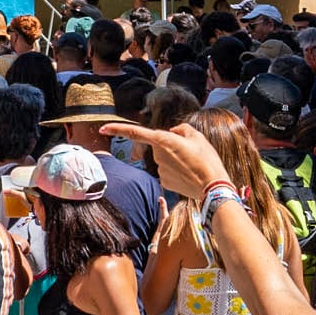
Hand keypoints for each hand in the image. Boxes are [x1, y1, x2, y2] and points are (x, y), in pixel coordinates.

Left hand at [100, 121, 229, 196]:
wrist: (212, 186)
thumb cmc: (206, 159)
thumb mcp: (197, 136)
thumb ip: (181, 130)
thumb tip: (173, 132)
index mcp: (164, 140)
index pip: (135, 133)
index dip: (117, 129)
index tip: (103, 128)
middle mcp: (157, 155)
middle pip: (159, 146)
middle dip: (170, 147)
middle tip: (190, 153)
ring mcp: (159, 170)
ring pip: (164, 160)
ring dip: (174, 160)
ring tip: (192, 164)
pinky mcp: (163, 182)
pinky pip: (167, 172)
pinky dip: (176, 172)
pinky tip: (188, 175)